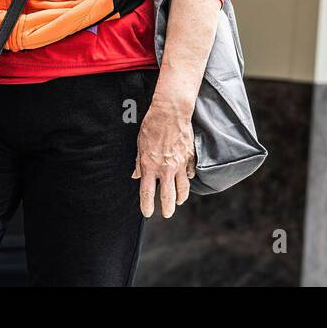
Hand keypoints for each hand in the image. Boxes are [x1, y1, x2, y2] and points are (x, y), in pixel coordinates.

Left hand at [133, 99, 195, 218]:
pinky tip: (187, 179)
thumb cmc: (152, 126)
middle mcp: (165, 169)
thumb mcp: (140, 144)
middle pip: (168, 197)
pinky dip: (188, 178)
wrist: (170, 113)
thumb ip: (139, 163)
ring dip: (180, 198)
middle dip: (167, 209)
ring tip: (178, 201)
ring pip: (183, 189)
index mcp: (150, 167)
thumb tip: (136, 176)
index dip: (146, 206)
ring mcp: (179, 164)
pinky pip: (190, 173)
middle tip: (167, 214)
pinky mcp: (190, 158)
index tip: (147, 212)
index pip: (147, 193)